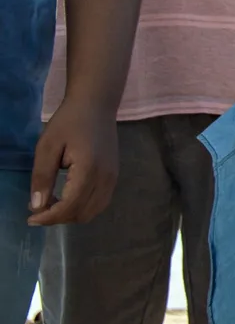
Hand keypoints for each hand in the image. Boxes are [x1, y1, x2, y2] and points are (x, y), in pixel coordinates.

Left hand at [29, 95, 118, 225]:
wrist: (96, 105)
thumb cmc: (69, 122)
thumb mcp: (47, 146)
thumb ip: (42, 176)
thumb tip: (37, 206)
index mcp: (89, 169)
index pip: (70, 205)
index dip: (49, 217)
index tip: (30, 218)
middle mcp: (105, 177)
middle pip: (82, 213)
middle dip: (58, 218)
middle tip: (38, 210)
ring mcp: (113, 178)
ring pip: (93, 211)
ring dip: (71, 215)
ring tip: (52, 205)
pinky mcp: (114, 176)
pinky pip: (99, 202)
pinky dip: (82, 208)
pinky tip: (67, 199)